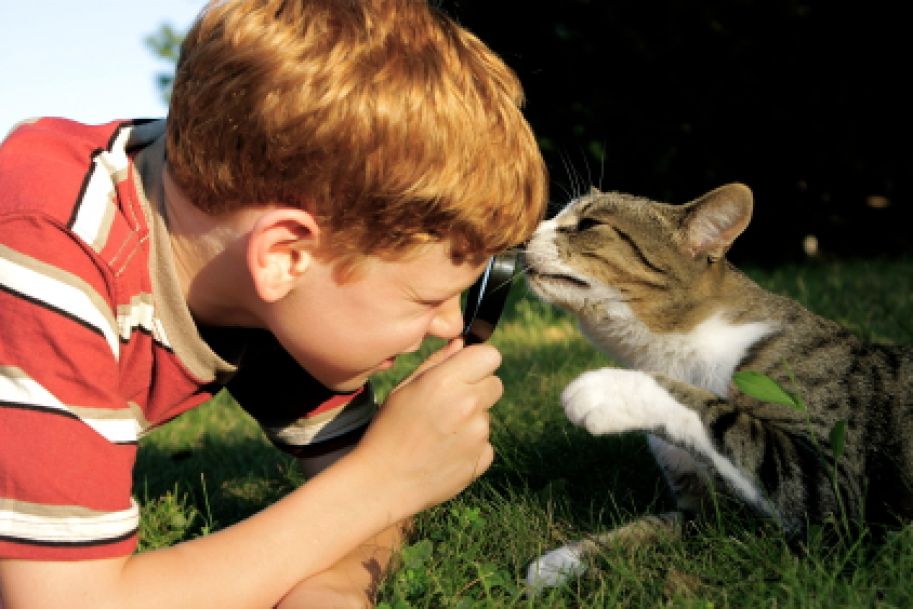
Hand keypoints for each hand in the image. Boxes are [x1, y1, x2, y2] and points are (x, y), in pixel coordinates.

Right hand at [349, 339, 501, 517]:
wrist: (384, 482)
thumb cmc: (388, 430)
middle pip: (495, 384)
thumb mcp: (404, 388)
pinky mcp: (482, 459)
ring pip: (487, 415)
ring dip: (471, 419)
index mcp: (445, 381)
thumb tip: (461, 343)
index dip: (479, 361)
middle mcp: (467, 405)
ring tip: (439, 433)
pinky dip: (470, 445)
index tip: (467, 370)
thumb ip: (437, 362)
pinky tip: (444, 451)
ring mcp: (478, 434)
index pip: (490, 355)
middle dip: (478, 389)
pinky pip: (485, 442)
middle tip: (448, 404)